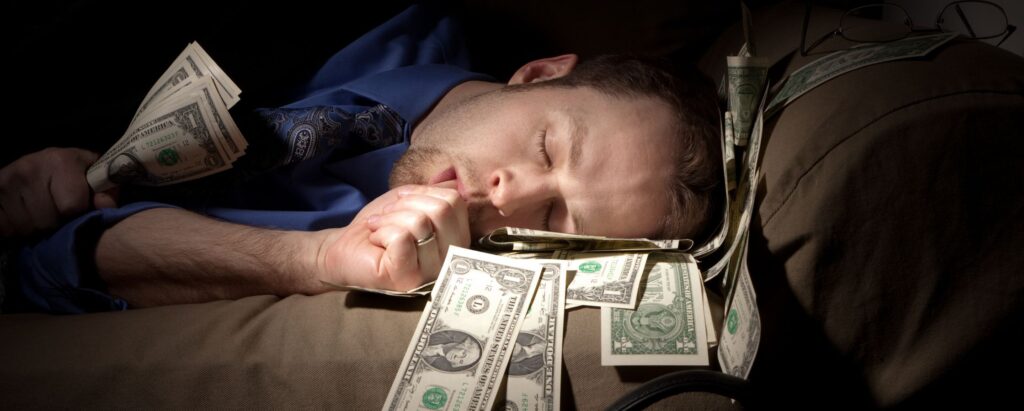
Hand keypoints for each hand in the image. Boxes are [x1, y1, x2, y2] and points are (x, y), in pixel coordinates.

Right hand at [0, 148, 117, 237]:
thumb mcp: (93, 174)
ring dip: (35, 228)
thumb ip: (105, 190)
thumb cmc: (71, 172)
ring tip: (40, 213)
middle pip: (47, 221)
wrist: (37, 164)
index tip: (76, 206)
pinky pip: (5, 226)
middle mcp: (30, 168)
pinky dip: (14, 228)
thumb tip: (105, 206)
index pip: (71, 207)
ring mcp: (6, 181)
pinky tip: (22, 215)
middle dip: (56, 223)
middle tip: (56, 212)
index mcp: (60, 161)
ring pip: (26, 227)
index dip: (77, 213)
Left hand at [314, 184, 469, 290]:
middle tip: (387, 215)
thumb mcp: (409, 200)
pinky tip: (376, 242)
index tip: (401, 201)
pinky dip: (382, 231)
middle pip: (442, 210)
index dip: (423, 193)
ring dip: (390, 218)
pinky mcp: (407, 279)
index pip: (455, 202)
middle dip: (406, 203)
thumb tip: (453, 179)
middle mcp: (449, 259)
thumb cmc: (379, 225)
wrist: (344, 247)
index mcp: (455, 239)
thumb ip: (435, 192)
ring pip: (420, 223)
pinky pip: (402, 238)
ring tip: (379, 229)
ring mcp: (430, 273)